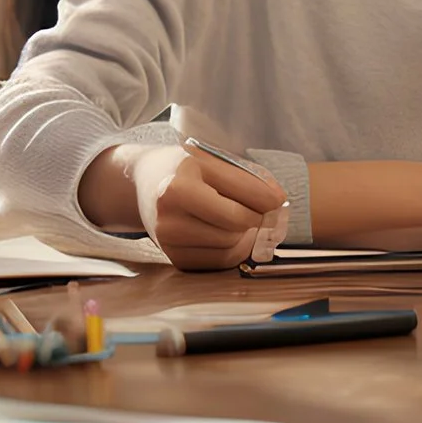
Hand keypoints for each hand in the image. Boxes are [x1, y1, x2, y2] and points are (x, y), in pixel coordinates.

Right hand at [124, 143, 287, 270]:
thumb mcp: (212, 160)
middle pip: (241, 225)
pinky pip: (222, 262)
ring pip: (233, 246)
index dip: (271, 200)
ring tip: (235, 219)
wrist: (143, 184)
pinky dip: (233, 250)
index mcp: (181, 183)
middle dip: (256, 218)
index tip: (274, 198)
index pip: (250, 199)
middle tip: (254, 209)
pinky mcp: (175, 257)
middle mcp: (169, 212)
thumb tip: (278, 204)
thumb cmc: (185, 169)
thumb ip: (250, 178)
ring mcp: (169, 237)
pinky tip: (225, 233)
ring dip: (245, 236)